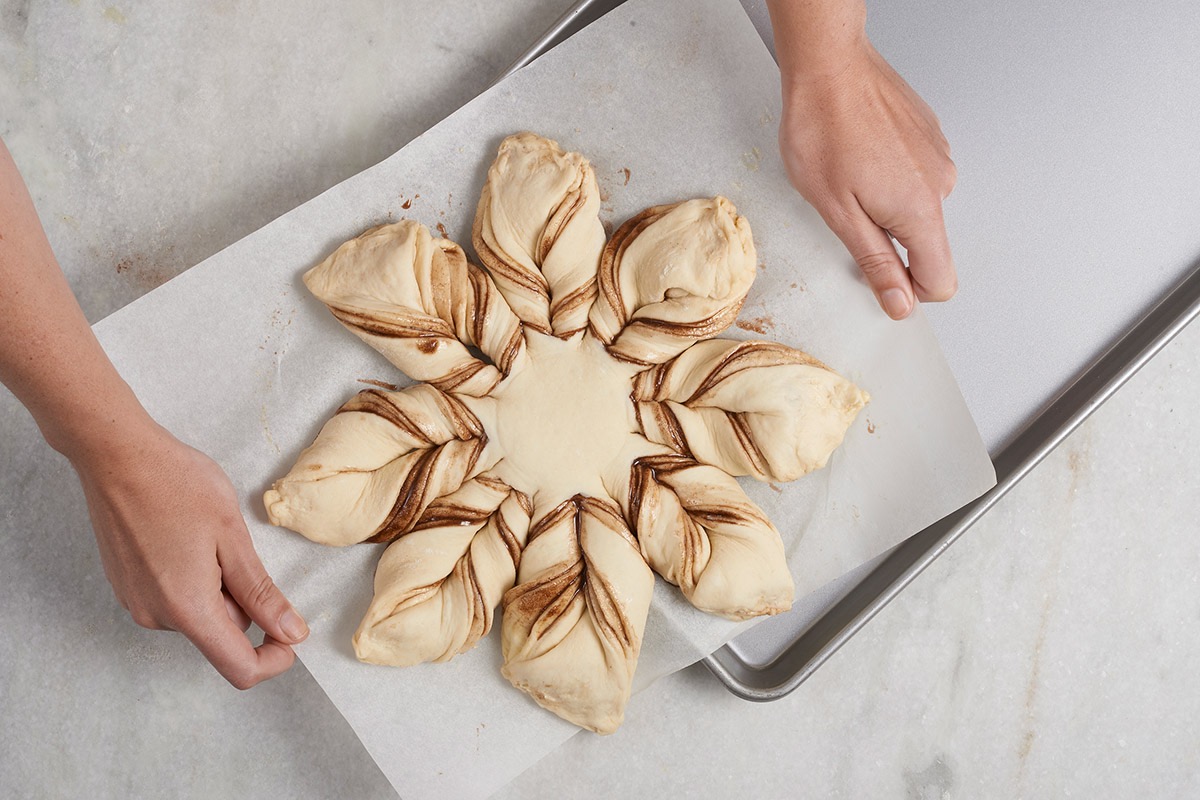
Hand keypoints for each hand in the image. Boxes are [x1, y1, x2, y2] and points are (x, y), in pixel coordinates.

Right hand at [72, 421, 307, 688]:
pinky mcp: (127, 588)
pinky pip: (175, 599)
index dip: (274, 658)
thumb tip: (291, 633)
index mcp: (187, 609)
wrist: (117, 456)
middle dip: (243, 601)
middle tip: (235, 547)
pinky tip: (185, 538)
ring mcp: (136, 603)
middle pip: (222, 633)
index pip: (240, 668)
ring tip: (205, 536)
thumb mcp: (233, 537)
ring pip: (200, 613)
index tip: (291, 630)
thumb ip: (262, 593)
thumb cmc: (177, 485)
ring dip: (217, 586)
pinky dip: (193, 578)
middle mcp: (156, 617)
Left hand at [778, 40, 956, 318]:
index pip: (941, 281)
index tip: (878, 277)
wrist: (829, 67)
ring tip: (849, 175)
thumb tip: (901, 303)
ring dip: (887, 205)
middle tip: (848, 211)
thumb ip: (876, 262)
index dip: (909, 290)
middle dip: (890, 243)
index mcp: (920, 211)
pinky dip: (891, 176)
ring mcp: (939, 157)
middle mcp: (941, 184)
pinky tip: (861, 154)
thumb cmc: (823, 131)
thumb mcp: (838, 213)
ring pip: (918, 208)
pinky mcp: (930, 136)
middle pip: (928, 245)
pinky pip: (916, 176)